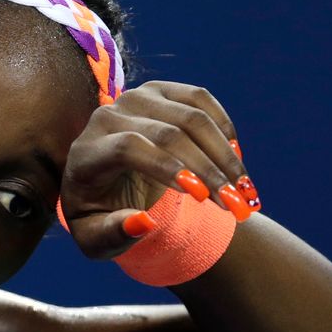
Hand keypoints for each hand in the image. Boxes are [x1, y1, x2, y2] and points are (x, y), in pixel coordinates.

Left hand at [60, 81, 259, 259]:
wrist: (102, 184)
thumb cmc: (99, 217)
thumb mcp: (96, 239)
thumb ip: (112, 234)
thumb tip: (144, 222)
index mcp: (86, 153)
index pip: (129, 147)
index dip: (167, 167)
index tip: (202, 195)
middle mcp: (107, 117)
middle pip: (167, 134)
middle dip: (208, 170)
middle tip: (238, 206)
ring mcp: (134, 99)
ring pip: (191, 116)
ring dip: (224, 154)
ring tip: (245, 192)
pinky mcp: (158, 91)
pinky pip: (200, 100)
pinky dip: (223, 130)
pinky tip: (235, 160)